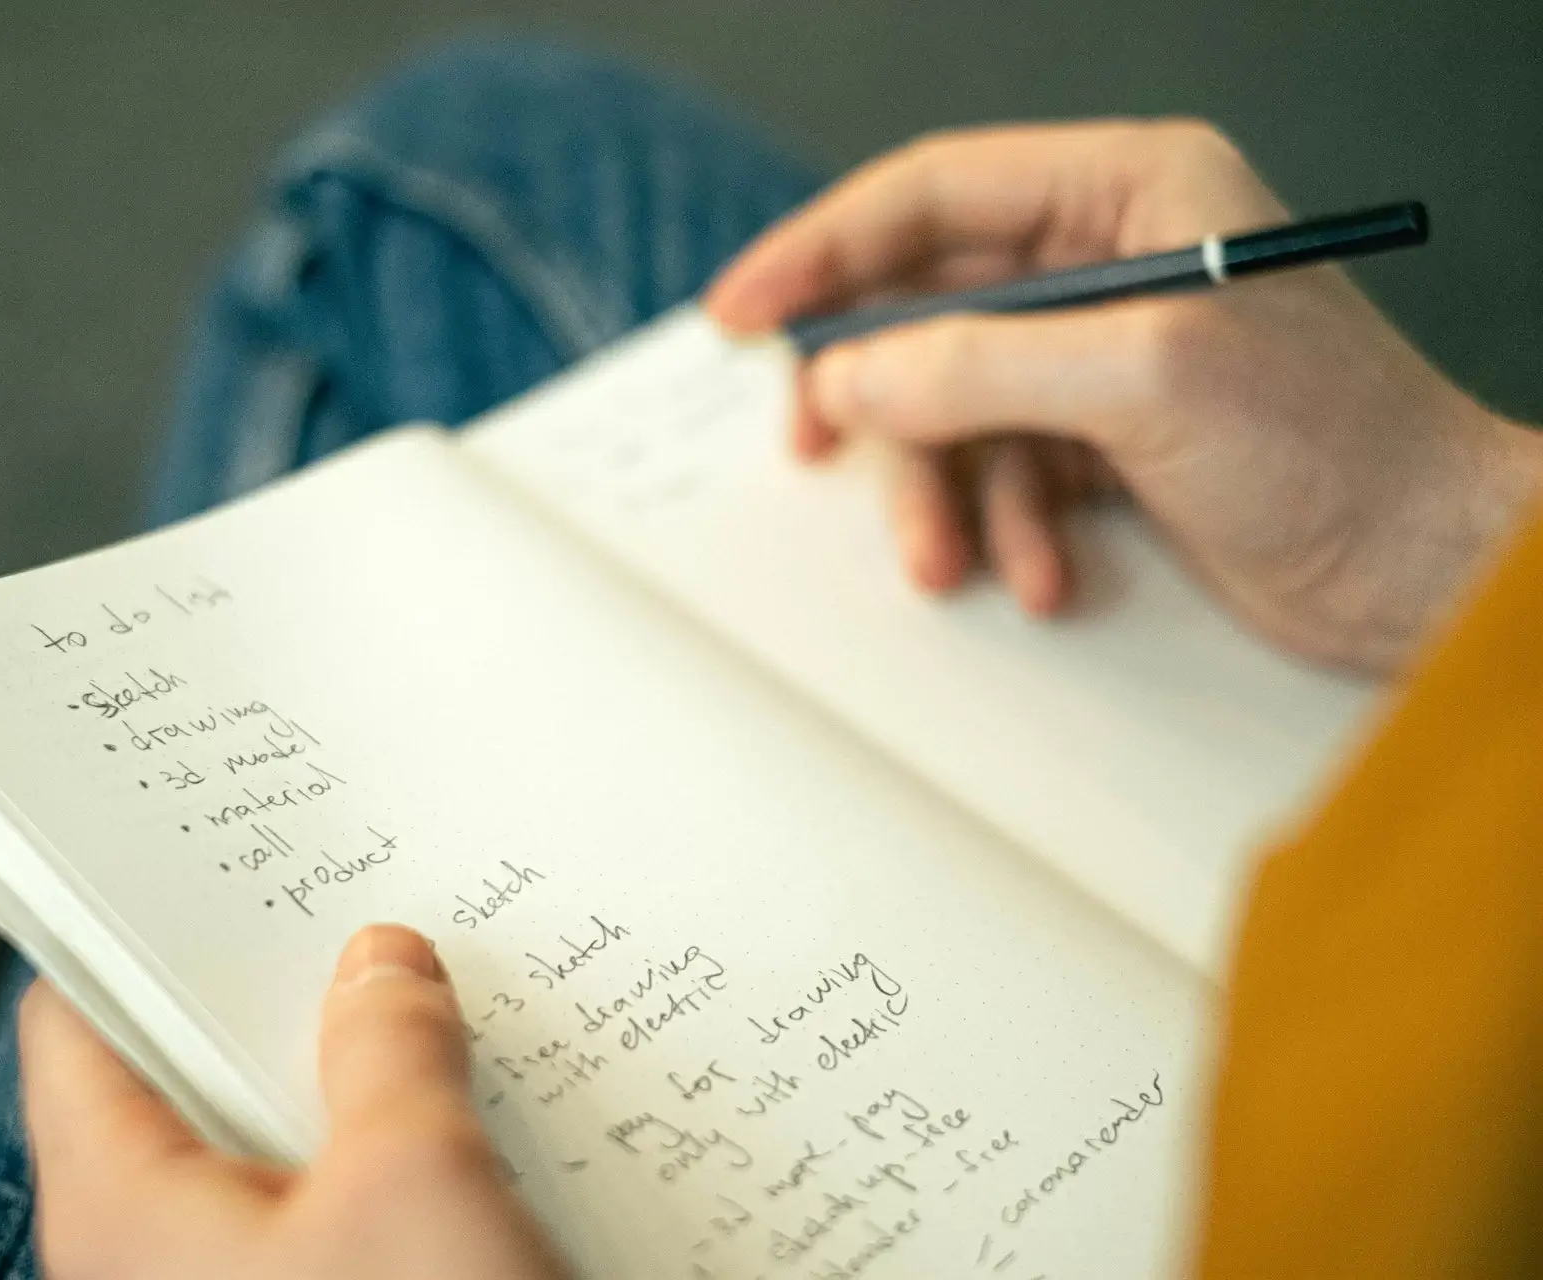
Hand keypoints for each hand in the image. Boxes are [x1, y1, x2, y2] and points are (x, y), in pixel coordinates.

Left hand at [19, 924, 569, 1279]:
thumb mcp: (415, 1184)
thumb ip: (391, 1049)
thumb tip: (382, 962)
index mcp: (119, 1203)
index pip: (71, 1022)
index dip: (125, 924)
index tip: (189, 848)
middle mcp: (149, 1253)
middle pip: (180, 1076)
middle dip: (270, 992)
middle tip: (347, 904)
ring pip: (268, 1145)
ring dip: (344, 1073)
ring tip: (422, 991)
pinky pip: (326, 1210)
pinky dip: (381, 1149)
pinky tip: (462, 1112)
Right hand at [705, 119, 1542, 671]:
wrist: (1422, 569)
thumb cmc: (1336, 446)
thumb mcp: (1142, 380)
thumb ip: (977, 364)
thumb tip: (851, 376)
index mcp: (1129, 190)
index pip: (931, 194)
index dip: (823, 250)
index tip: (743, 312)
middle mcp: (1109, 261)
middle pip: (928, 305)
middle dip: (878, 396)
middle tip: (812, 445)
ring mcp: (1106, 356)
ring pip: (955, 406)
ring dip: (943, 492)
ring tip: (951, 558)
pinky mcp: (1110, 441)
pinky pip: (1003, 473)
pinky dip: (1005, 531)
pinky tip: (1043, 573)